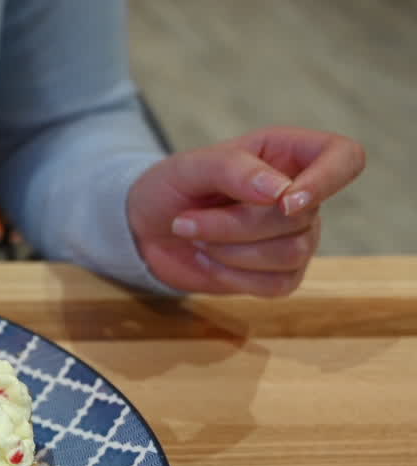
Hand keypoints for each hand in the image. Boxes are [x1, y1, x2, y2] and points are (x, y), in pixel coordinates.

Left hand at [129, 126, 364, 295]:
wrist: (144, 230)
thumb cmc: (170, 187)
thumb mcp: (190, 167)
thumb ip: (233, 169)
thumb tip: (279, 192)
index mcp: (288, 154)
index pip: (346, 158)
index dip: (327, 180)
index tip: (283, 201)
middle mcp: (300, 195)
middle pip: (300, 217)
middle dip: (234, 225)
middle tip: (186, 221)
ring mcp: (295, 238)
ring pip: (291, 253)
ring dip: (229, 250)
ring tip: (195, 238)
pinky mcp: (279, 275)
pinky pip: (277, 285)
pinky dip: (232, 275)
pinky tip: (207, 260)